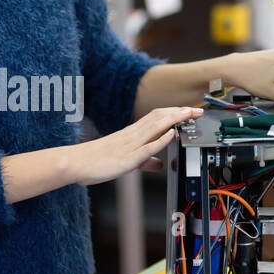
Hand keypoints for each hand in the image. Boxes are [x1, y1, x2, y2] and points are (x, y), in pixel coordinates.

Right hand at [69, 106, 201, 186]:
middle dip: (181, 112)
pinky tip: (172, 134)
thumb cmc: (96, 161)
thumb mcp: (126, 161)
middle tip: (198, 109)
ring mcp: (130, 145)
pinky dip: (161, 139)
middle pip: (160, 117)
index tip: (190, 110)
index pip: (156, 117)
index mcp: (131, 134)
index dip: (175, 112)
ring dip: (175, 119)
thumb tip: (159, 164)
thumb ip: (145, 162)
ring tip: (191, 114)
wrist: (75, 163)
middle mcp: (132, 135)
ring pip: (155, 126)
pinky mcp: (127, 158)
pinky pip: (147, 146)